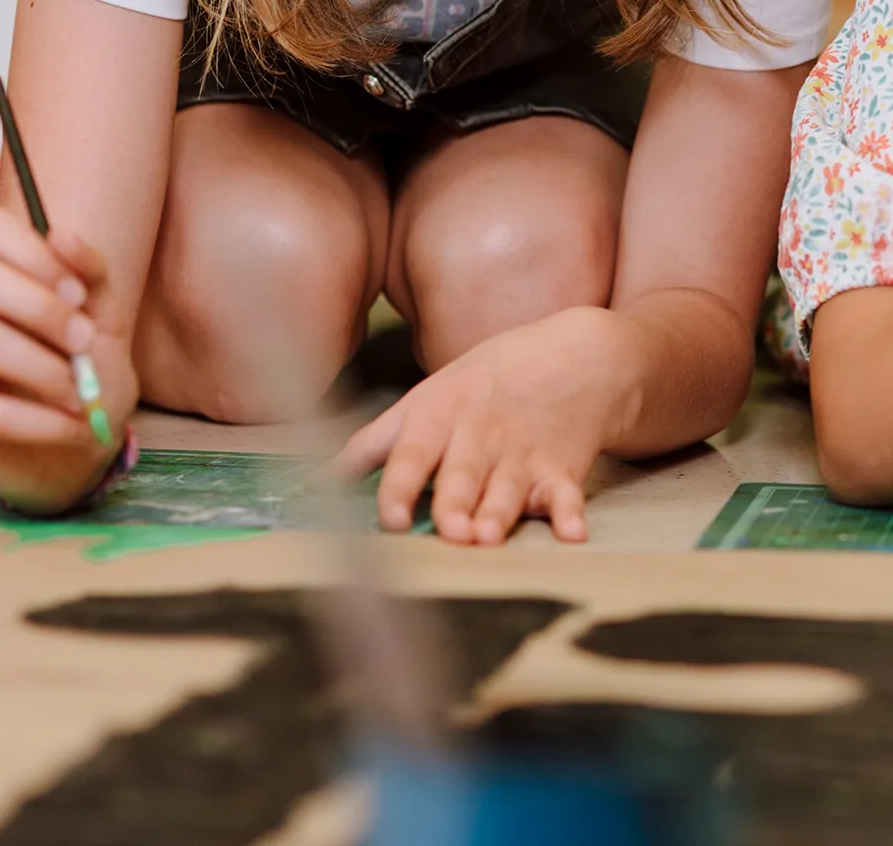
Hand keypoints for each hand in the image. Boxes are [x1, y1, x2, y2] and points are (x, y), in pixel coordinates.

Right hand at [0, 204, 132, 509]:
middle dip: (40, 307)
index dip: (33, 252)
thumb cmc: (88, 369)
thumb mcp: (105, 317)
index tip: (76, 291)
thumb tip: (62, 235)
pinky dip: (45, 422)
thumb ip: (90, 274)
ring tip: (78, 393)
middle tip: (83, 340)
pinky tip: (72, 426)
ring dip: (47, 369)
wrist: (84, 442)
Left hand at [336, 307, 626, 545]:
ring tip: (487, 538)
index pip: (413, 454)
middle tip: (448, 532)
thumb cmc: (490, 380)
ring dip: (499, 513)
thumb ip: (375, 442)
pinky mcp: (563, 468)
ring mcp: (524, 451)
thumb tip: (312, 483)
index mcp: (442, 414)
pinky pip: (568, 494)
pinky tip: (572, 533)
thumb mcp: (430, 395)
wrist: (580, 354)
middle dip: (453, 504)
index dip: (400, 488)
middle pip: (462, 475)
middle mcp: (482, 434)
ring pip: (507, 489)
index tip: (390, 519)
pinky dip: (570, 514)